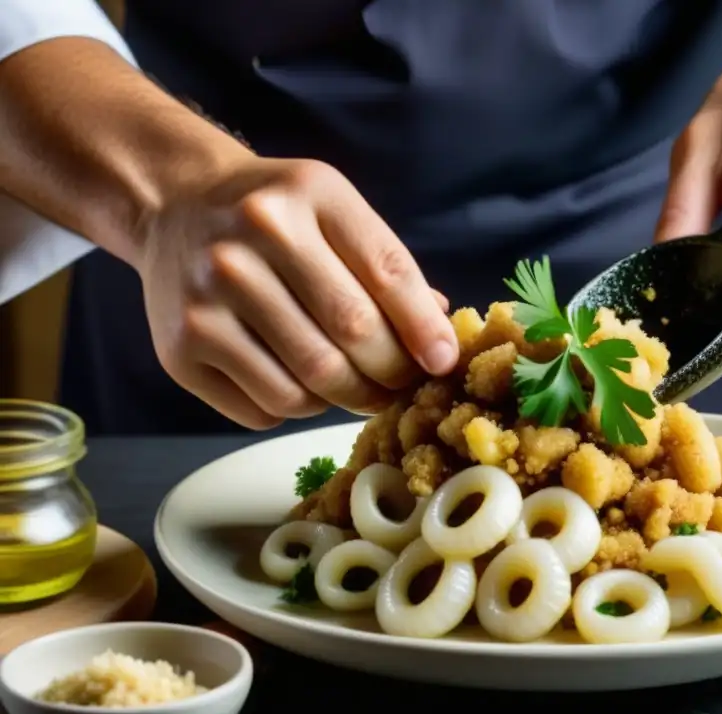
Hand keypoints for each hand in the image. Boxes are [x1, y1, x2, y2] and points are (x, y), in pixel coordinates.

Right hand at [137, 157, 456, 428]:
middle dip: (391, 372)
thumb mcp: (333, 212)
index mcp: (308, 194)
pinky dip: (298, 407)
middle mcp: (253, 237)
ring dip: (347, 397)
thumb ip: (386, 267)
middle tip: (400, 384)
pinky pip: (265, 407)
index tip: (442, 362)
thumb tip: (438, 340)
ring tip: (355, 387)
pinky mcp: (181, 348)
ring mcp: (209, 295)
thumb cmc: (274, 217)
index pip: (387, 272)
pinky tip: (299, 384)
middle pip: (351, 332)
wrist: (174, 206)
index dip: (425, 328)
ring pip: (309, 382)